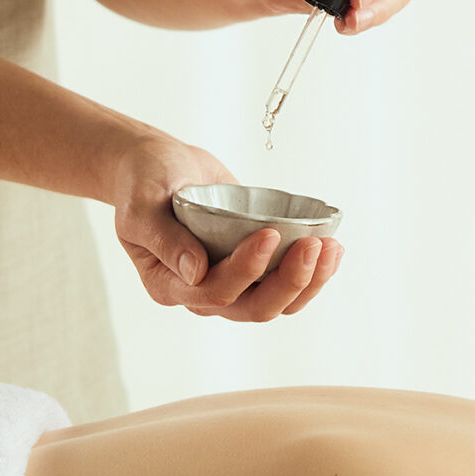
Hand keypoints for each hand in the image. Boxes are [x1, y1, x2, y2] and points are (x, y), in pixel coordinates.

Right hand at [108, 137, 344, 321]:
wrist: (160, 167)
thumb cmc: (143, 183)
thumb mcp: (142, 204)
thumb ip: (164, 238)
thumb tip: (196, 272)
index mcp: (169, 285)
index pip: (215, 292)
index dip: (246, 269)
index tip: (268, 233)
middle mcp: (203, 293)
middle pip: (255, 308)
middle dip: (290, 281)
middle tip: (313, 244)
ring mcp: (232, 283)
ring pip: (278, 302)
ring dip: (310, 281)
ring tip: (331, 247)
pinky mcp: (255, 268)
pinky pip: (287, 283)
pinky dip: (313, 271)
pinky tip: (332, 247)